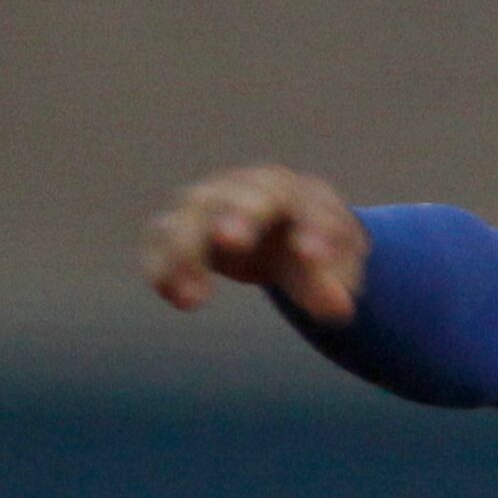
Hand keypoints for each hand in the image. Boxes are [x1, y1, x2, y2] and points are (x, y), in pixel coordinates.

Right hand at [141, 164, 369, 324]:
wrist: (281, 230)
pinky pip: (159, 237)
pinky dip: (160, 266)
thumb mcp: (336, 264)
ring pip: (189, 215)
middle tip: (231, 241)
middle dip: (237, 215)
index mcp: (299, 194)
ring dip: (185, 253)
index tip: (311, 256)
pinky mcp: (181, 223)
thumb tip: (338, 309)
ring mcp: (210, 201)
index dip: (311, 229)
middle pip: (241, 195)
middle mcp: (250, 188)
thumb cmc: (312, 244)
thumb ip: (335, 284)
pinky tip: (176, 299)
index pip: (308, 205)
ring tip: (193, 300)